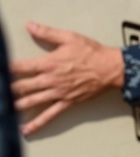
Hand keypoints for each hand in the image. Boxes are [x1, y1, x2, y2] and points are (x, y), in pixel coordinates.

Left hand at [9, 22, 124, 134]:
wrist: (110, 68)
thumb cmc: (92, 52)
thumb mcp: (70, 37)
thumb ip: (48, 32)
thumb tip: (30, 25)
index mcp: (49, 63)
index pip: (19, 67)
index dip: (5, 69)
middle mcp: (50, 80)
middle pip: (20, 87)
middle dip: (6, 89)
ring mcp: (57, 93)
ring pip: (30, 102)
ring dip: (14, 106)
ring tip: (3, 109)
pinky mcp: (66, 102)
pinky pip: (49, 115)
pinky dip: (36, 124)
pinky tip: (25, 130)